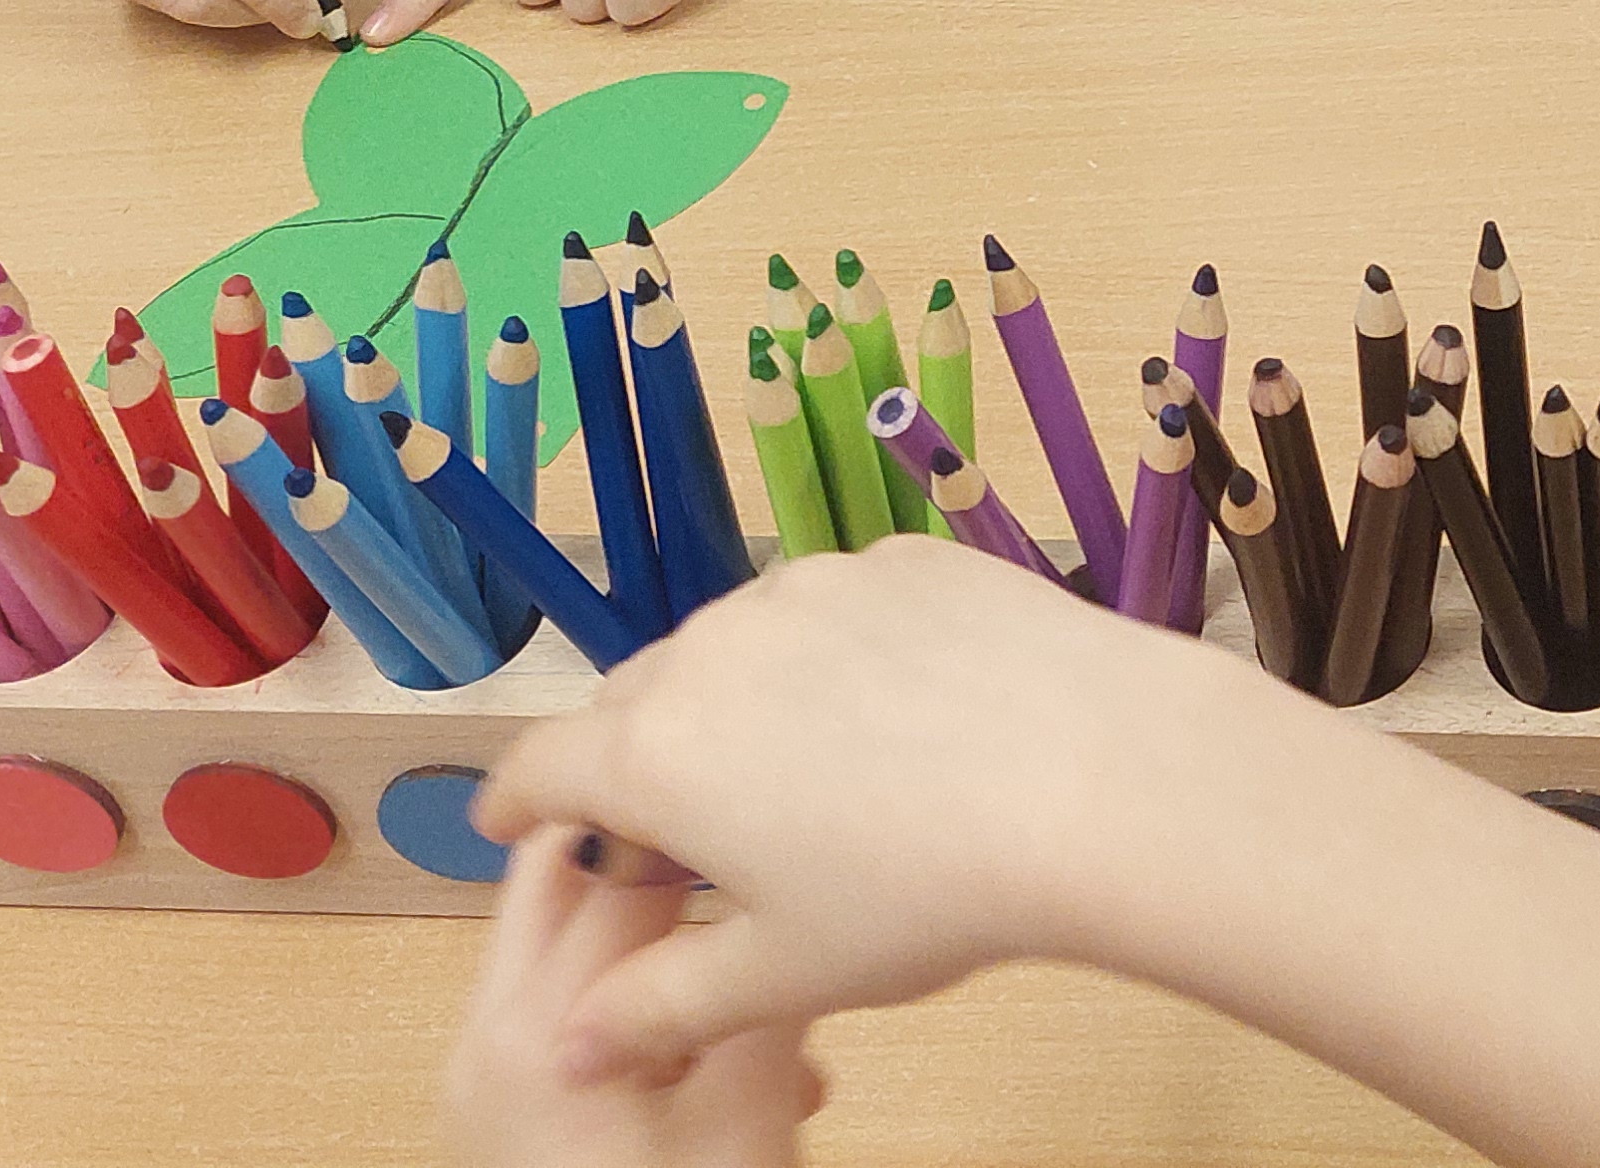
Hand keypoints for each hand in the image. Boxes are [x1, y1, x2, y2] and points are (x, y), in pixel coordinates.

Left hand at [443, 822, 822, 1167]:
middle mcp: (484, 1040)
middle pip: (558, 875)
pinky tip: (720, 1040)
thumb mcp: (748, 1113)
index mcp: (535, 1027)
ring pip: (561, 942)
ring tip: (744, 944)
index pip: (612, 856)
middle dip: (647, 840)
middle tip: (732, 820)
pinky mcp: (498, 1114)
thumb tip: (797, 903)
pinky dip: (631, 995)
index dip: (692, 807)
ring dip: (647, 925)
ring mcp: (481, 1081)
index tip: (751, 779)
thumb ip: (768, 991)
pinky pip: (560, 1012)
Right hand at [470, 541, 1208, 1079]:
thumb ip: (660, 1003)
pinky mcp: (900, 557)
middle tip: (674, 827)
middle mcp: (717, 643)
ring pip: (734, 640)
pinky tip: (892, 714)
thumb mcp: (782, 971)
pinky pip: (832, 605)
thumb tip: (572, 1042)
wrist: (1091, 770)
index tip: (508, 819)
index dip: (516, 800)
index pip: (542, 766)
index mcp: (661, 750)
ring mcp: (814, 585)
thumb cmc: (928, 890)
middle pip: (636, 698)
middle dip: (633, 757)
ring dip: (735, 697)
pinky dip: (831, 652)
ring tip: (795, 773)